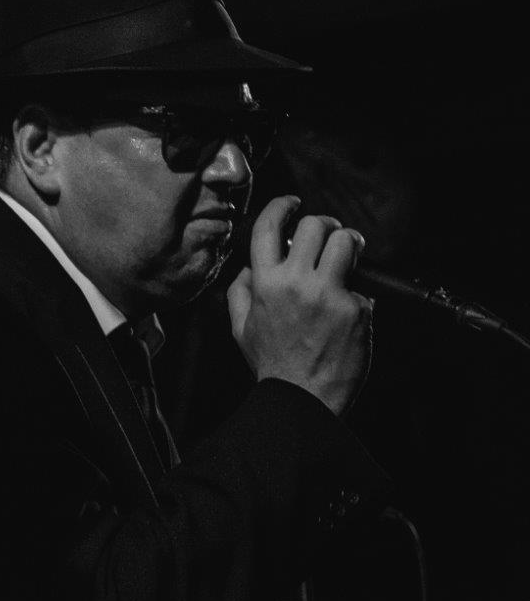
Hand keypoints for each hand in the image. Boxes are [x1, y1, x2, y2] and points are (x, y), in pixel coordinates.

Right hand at [226, 195, 372, 414]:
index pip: (270, 226)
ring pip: (346, 243)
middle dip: (325, 225)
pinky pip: (361, 285)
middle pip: (315, 225)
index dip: (282, 205)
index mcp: (264, 283)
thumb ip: (240, 291)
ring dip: (349, 244)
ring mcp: (328, 294)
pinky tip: (350, 311)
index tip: (293, 203)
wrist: (303, 398)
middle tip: (329, 235)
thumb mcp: (240, 327)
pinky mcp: (356, 310)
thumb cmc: (271, 364)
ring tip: (348, 255)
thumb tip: (249, 267)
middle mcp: (295, 282)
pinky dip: (358, 292)